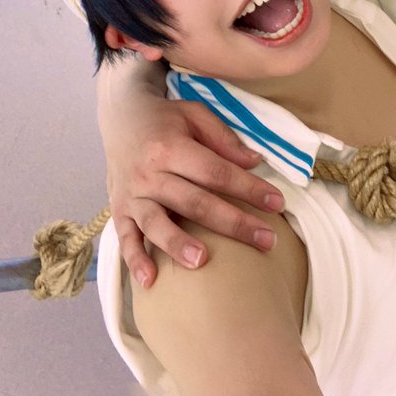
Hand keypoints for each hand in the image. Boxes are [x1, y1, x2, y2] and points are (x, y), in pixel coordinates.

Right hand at [104, 91, 284, 288]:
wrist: (120, 116)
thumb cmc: (165, 120)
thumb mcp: (195, 114)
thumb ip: (224, 139)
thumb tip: (255, 162)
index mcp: (170, 147)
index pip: (215, 171)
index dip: (247, 188)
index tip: (277, 203)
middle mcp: (149, 172)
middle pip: (194, 201)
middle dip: (233, 223)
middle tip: (266, 241)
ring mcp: (132, 194)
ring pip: (156, 223)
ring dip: (178, 243)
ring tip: (202, 260)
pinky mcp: (119, 210)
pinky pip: (125, 238)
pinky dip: (134, 260)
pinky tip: (149, 281)